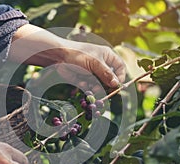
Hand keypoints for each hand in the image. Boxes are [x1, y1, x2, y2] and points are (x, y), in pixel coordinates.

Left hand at [10, 24, 125, 88]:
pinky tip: (82, 83)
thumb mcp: (95, 63)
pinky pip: (90, 87)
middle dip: (107, 86)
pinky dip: (87, 87)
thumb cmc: (79, 54)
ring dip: (97, 88)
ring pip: (100, 85)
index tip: (118, 85)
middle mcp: (100, 64)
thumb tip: (117, 84)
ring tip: (93, 90)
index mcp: (107, 56)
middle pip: (110, 79)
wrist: (59, 57)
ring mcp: (92, 72)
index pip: (119, 67)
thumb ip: (107, 74)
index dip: (120, 76)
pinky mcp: (83, 79)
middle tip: (107, 93)